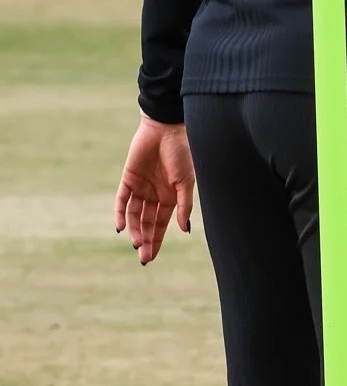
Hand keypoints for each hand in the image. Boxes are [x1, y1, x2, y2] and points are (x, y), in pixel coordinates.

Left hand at [114, 116, 195, 265]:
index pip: (160, 224)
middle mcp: (155, 195)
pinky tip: (121, 226)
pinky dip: (121, 213)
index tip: (150, 257)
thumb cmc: (182, 153)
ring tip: (135, 242)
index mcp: (171, 197)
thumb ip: (184, 206)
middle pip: (147, 223)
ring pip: (134, 214)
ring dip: (134, 229)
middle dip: (145, 240)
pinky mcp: (128, 178)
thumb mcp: (186, 183)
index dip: (156, 240)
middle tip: (142, 257)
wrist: (166, 129)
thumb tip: (184, 229)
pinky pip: (122, 199)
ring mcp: (141, 187)